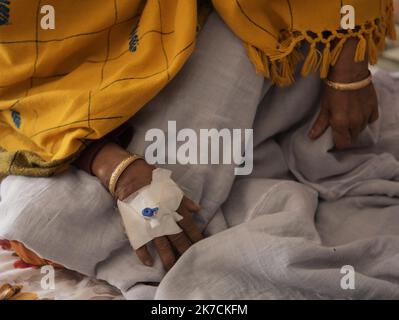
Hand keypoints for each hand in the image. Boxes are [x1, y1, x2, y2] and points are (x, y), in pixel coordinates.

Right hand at [91, 142, 203, 269]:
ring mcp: (150, 224)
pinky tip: (149, 263)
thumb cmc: (153, 180)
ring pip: (162, 245)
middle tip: (191, 264)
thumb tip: (198, 210)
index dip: (197, 239)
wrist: (130, 175)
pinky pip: (140, 243)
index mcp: (175, 209)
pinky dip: (143, 254)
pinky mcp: (135, 226)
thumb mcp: (173, 188)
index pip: (190, 228)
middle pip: (178, 239)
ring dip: (168, 258)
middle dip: (185, 252)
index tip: (203, 249)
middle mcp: (164, 218)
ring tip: (173, 269)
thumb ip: (185, 200)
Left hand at [309, 38, 378, 148]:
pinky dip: (364, 120)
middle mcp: (355, 123)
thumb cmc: (333, 88)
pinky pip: (370, 120)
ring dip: (354, 129)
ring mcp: (366, 116)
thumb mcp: (324, 106)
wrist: (350, 71)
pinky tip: (358, 114)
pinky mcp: (374, 108)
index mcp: (341, 124)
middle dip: (345, 137)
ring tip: (347, 121)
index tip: (333, 142)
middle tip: (338, 131)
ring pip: (360, 130)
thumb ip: (320, 124)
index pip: (343, 144)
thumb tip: (312, 137)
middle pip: (352, 138)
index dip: (337, 145)